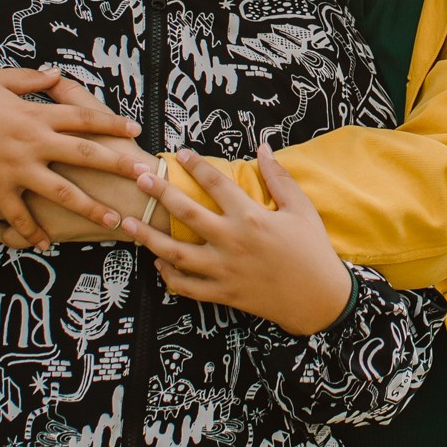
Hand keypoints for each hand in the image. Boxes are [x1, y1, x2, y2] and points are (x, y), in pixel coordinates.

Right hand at [0, 68, 142, 248]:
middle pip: (84, 155)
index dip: (110, 123)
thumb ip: (30, 80)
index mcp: (34, 114)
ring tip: (113, 221)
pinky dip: (32, 231)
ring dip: (89, 207)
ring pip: (61, 191)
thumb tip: (57, 74)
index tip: (134, 129)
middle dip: (116, 166)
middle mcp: (31, 142)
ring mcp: (15, 168)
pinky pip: (19, 215)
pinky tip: (47, 244)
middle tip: (142, 178)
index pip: (82, 117)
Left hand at [120, 148, 353, 337]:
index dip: (196, 166)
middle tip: (139, 177)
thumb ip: (279, 178)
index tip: (179, 154)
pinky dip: (168, 276)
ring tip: (126, 224)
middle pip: (186, 213)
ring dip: (148, 237)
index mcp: (251, 217)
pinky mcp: (223, 293)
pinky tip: (157, 263)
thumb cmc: (313, 250)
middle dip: (160, 193)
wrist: (319, 299)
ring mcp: (224, 270)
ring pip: (175, 253)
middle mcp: (232, 242)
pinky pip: (187, 286)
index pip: (216, 184)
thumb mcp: (301, 209)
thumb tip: (263, 147)